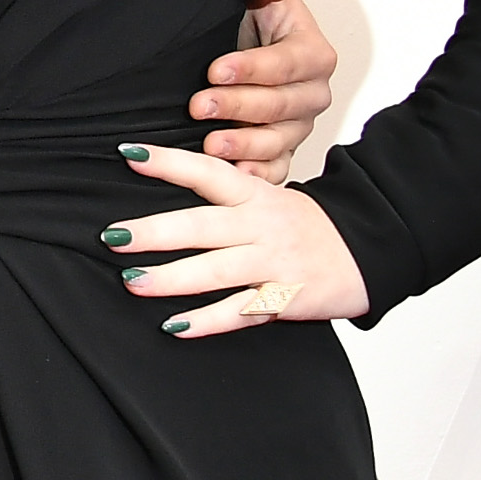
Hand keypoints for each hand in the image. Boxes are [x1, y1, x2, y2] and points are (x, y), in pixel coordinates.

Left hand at [104, 142, 370, 335]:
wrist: (367, 249)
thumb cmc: (302, 224)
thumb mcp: (267, 197)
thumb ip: (223, 194)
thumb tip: (160, 180)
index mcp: (255, 194)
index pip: (207, 172)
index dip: (169, 162)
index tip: (129, 152)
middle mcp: (263, 225)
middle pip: (203, 225)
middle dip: (156, 232)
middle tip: (113, 236)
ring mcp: (275, 262)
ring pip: (218, 270)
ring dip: (172, 278)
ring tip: (132, 282)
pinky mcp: (286, 297)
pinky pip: (241, 311)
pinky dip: (207, 321)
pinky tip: (174, 327)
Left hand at [191, 0, 338, 168]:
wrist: (232, 42)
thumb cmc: (247, 15)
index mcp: (313, 53)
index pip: (288, 62)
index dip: (252, 67)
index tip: (214, 69)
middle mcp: (311, 93)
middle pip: (281, 105)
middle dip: (238, 106)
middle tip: (199, 105)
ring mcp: (297, 126)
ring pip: (278, 140)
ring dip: (244, 144)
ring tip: (210, 144)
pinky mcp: (281, 150)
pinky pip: (276, 168)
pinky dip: (256, 174)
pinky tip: (232, 174)